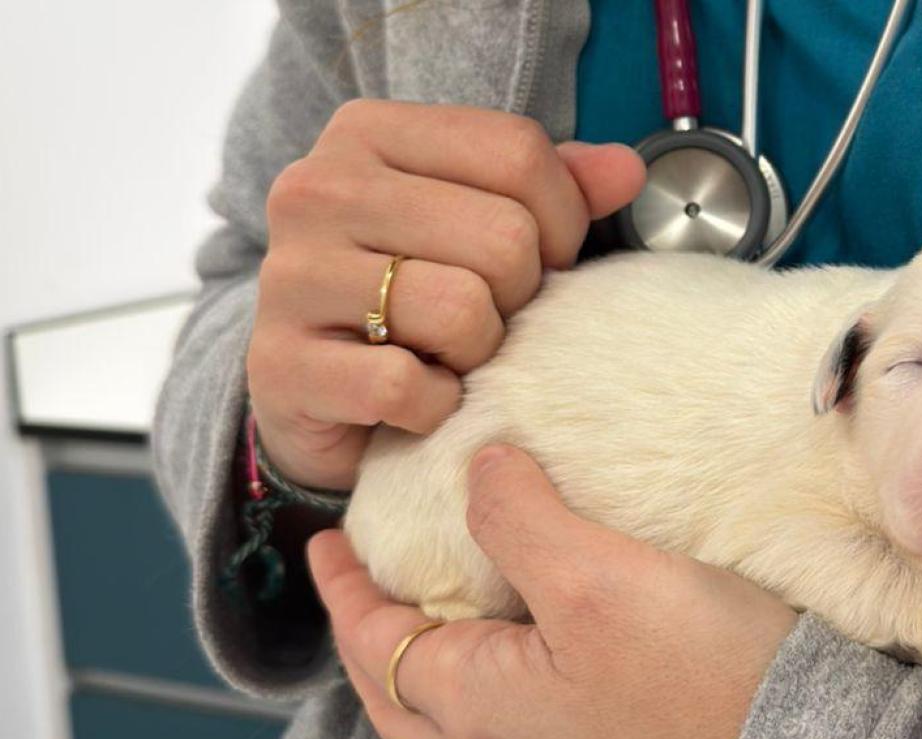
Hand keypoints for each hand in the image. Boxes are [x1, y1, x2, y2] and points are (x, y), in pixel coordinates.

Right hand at [248, 101, 645, 489]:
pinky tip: (415, 400)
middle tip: (489, 317)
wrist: (316, 394)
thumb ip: (556, 189)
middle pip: (504, 238)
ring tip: (451, 354)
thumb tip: (626, 170)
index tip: (541, 258)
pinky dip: (434, 409)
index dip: (562, 220)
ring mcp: (290, 276)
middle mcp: (316, 189)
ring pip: (461, 311)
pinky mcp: (282, 365)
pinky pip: (407, 388)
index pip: (519, 153)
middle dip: (521, 296)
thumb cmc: (417, 297)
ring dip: (479, 354)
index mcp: (368, 133)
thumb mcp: (481, 224)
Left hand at [308, 444, 799, 738]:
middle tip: (367, 584)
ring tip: (452, 600)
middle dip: (373, 638)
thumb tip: (481, 468)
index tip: (326, 539)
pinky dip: (502, 669)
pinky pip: (526, 714)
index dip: (343, 588)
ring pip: (465, 711)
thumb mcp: (594, 579)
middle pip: (405, 697)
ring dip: (436, 657)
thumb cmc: (699, 682)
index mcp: (478, 704)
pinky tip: (549, 638)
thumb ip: (521, 519)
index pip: (373, 644)